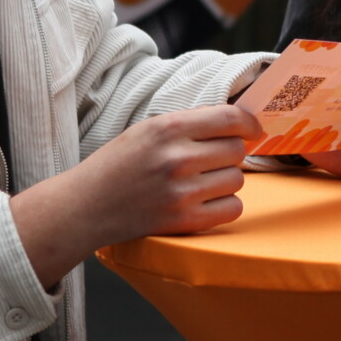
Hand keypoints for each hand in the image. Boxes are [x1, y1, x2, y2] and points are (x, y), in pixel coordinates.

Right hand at [11, 101, 258, 286]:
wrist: (87, 206)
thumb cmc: (118, 164)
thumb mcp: (148, 129)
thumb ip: (190, 123)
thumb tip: (235, 120)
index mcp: (168, 129)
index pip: (230, 118)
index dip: (249, 123)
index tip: (253, 130)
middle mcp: (178, 159)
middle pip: (237, 149)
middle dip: (230, 152)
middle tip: (211, 159)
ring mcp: (182, 193)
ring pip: (237, 179)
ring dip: (226, 179)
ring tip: (201, 181)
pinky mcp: (184, 222)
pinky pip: (233, 208)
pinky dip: (225, 205)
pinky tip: (206, 200)